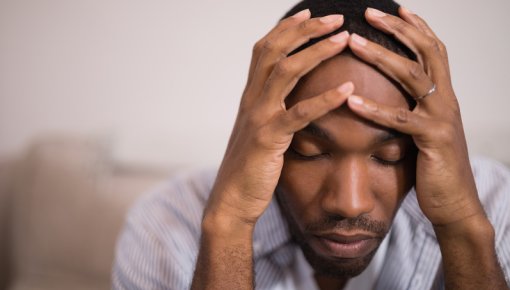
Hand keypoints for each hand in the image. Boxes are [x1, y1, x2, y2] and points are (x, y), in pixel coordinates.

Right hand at [204, 10, 352, 228]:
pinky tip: (347, 89)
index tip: (309, 13)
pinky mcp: (269, 139)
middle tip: (335, 17)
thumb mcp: (258, 130)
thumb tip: (291, 97)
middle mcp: (252, 100)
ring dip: (316, 51)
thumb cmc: (250, 165)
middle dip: (305, 30)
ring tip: (344, 38)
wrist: (231, 197)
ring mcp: (259, 117)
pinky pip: (299, 114)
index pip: (265, 50)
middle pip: (275, 51)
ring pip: (286, 72)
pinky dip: (324, 99)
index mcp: (251, 96)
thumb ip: (271, 109)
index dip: (286, 29)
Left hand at [346, 7, 484, 227]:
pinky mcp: (433, 140)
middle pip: (424, 51)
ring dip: (381, 56)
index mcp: (442, 95)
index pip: (432, 50)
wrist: (455, 202)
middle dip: (397, 29)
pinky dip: (375, 109)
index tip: (394, 9)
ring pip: (413, 76)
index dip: (415, 28)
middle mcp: (446, 100)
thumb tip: (392, 95)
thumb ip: (412, 108)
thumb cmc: (434, 166)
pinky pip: (401, 120)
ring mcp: (442, 117)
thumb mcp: (424, 129)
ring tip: (353, 42)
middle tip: (369, 13)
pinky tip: (353, 100)